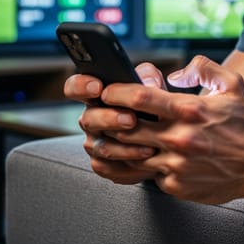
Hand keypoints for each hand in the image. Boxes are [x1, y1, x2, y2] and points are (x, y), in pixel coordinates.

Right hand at [63, 62, 166, 183]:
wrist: (167, 136)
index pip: (75, 87)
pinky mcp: (103, 165)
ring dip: (124, 145)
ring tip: (148, 143)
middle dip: (109, 119)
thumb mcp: (154, 85)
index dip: (81, 86)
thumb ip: (148, 76)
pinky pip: (108, 167)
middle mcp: (91, 119)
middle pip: (87, 119)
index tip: (98, 87)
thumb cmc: (155, 105)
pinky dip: (129, 162)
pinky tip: (147, 157)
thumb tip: (148, 83)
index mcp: (96, 95)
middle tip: (132, 119)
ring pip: (99, 146)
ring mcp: (95, 143)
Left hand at [103, 55, 243, 203]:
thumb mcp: (231, 83)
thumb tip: (175, 74)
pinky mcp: (176, 185)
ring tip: (122, 137)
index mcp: (190, 110)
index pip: (139, 99)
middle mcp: (180, 138)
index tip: (108, 92)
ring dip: (122, 145)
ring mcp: (176, 164)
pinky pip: (149, 174)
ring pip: (131, 154)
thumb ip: (202, 67)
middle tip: (106, 115)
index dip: (116, 93)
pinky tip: (149, 156)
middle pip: (126, 128)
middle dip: (111, 120)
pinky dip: (146, 164)